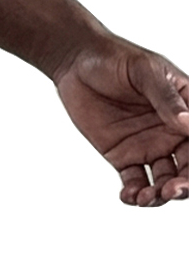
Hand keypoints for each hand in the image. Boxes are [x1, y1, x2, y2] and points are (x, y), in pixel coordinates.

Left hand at [52, 36, 188, 205]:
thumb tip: (186, 122)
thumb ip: (165, 98)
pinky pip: (135, 182)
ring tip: (147, 197)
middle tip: (172, 190)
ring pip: (163, 180)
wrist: (77, 65)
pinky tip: (130, 195)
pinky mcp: (123, 157)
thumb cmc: (116, 59)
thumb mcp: (145, 72)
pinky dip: (134, 194)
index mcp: (186, 106)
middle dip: (183, 184)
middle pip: (186, 166)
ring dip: (159, 195)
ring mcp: (148, 145)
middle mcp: (171, 130)